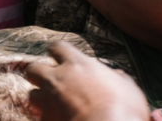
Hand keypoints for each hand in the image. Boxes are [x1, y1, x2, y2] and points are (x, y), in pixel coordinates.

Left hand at [22, 42, 149, 120]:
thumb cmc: (124, 110)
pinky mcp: (45, 120)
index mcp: (77, 64)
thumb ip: (117, 78)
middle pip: (33, 68)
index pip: (58, 47)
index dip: (58, 52)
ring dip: (41, 99)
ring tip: (52, 106)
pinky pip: (39, 118)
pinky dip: (47, 119)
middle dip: (38, 74)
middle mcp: (57, 78)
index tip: (60, 57)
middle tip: (50, 82)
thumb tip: (116, 74)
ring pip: (32, 95)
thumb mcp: (129, 88)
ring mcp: (48, 100)